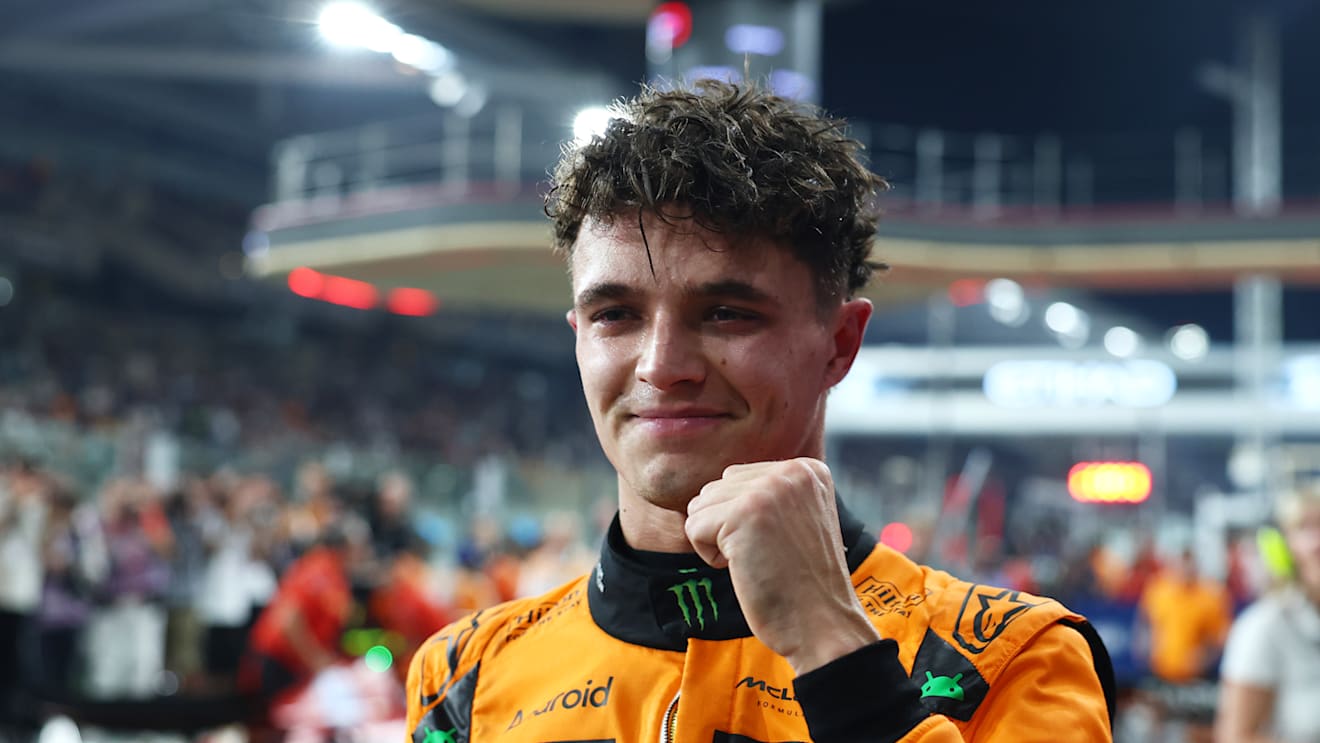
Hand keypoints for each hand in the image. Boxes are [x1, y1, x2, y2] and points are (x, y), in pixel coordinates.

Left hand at [684, 458, 879, 673]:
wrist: (823, 624)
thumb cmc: (803, 583)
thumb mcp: (798, 519)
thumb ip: (767, 494)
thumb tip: (711, 490)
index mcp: (807, 469)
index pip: (738, 479)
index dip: (744, 521)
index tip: (781, 545)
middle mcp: (791, 471)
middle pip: (717, 488)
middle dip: (727, 528)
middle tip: (767, 556)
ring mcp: (768, 490)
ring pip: (701, 505)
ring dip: (717, 540)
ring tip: (757, 561)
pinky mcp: (743, 514)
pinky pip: (694, 527)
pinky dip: (709, 555)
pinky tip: (744, 569)